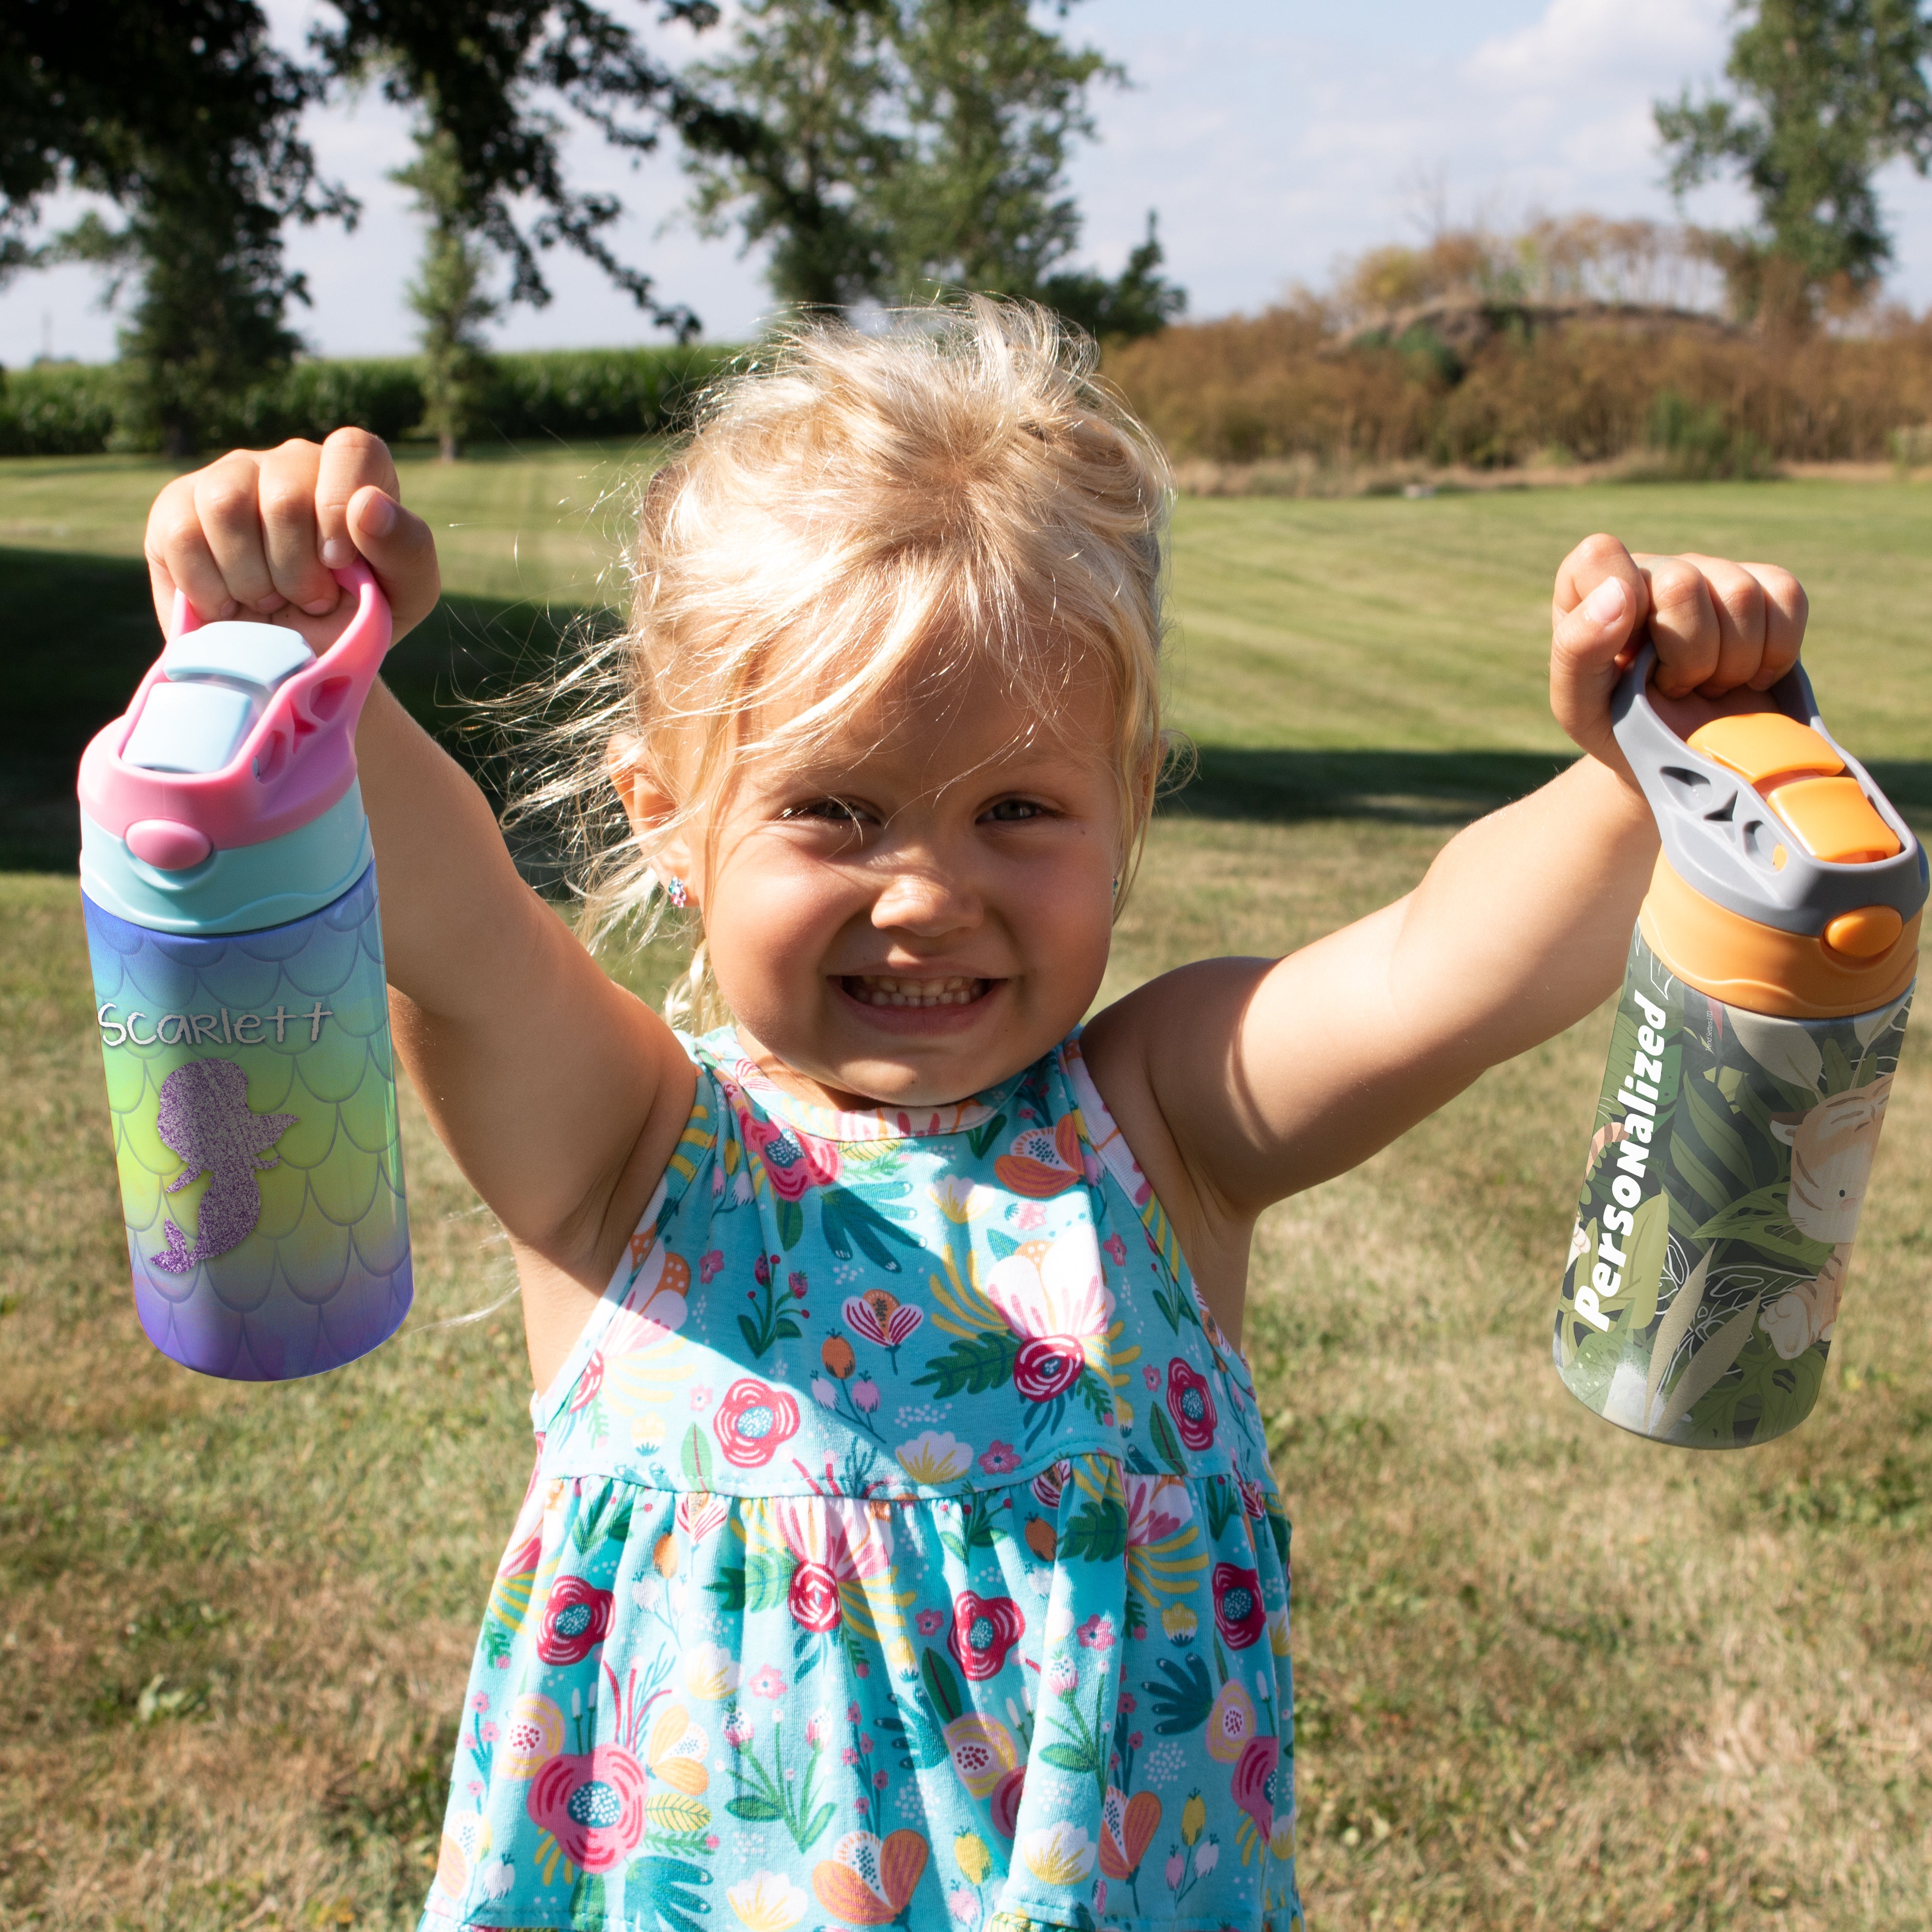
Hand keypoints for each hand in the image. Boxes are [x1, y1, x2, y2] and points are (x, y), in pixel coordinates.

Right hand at [143, 428, 440, 653]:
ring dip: (253, 579)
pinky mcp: (176, 506)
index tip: (339, 564)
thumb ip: (406, 549)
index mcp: (352, 473)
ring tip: (269, 602)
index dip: (341, 508)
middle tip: (309, 600)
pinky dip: (209, 588)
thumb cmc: (356, 619)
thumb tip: (368, 505)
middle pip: (284, 494)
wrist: (291, 662)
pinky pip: (182, 535)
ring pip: (226, 506)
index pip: (351, 449)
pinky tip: (227, 606)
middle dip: (297, 570)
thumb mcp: (405, 596)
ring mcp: (230, 477)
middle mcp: (290, 463)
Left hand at [1549, 533, 1807, 783]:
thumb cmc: (1619, 726)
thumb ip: (1577, 649)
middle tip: (1676, 688)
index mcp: (1592, 587)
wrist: (1680, 756)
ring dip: (1732, 663)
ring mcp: (1713, 571)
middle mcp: (1654, 569)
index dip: (1622, 607)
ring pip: (1742, 594)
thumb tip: (1618, 594)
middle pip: (1684, 584)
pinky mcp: (1765, 586)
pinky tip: (1750, 676)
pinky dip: (1776, 651)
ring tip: (1709, 686)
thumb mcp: (1579, 705)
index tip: (1631, 657)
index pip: (1601, 556)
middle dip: (1687, 657)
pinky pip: (1788, 597)